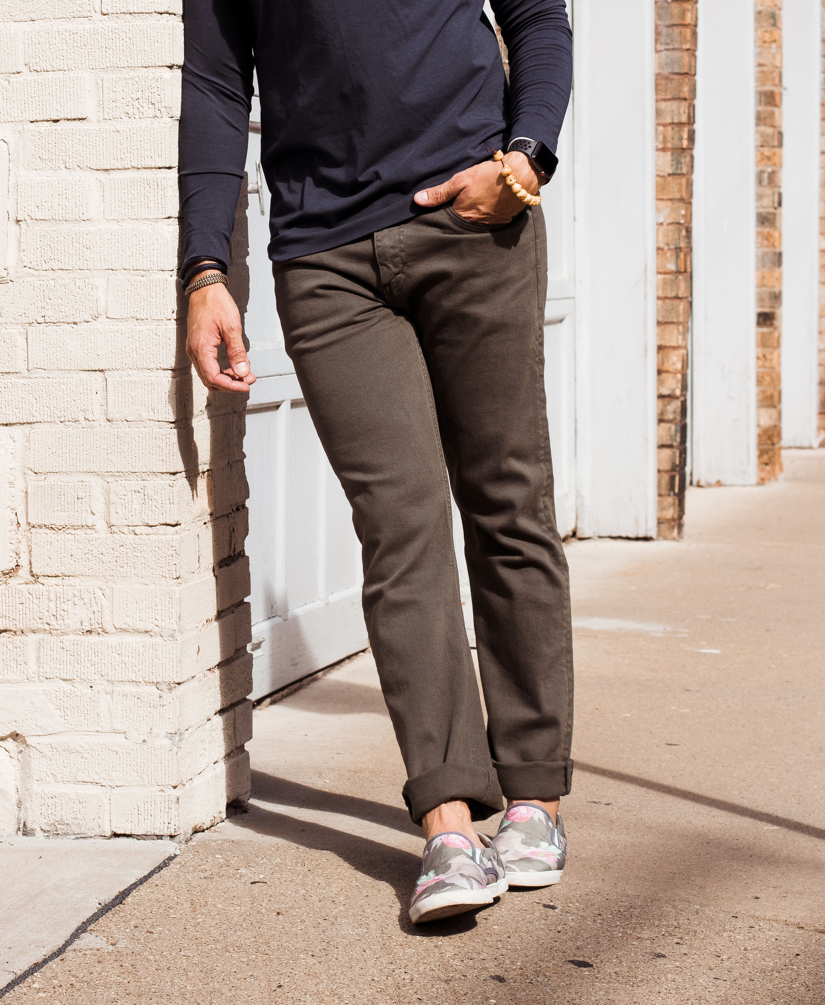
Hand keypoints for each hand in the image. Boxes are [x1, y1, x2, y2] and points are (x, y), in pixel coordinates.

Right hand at [185, 275, 256, 392]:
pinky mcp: (198, 346)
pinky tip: (235, 366)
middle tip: (248, 380)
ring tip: (245, 374)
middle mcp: (194, 351)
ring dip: (227, 379)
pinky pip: (208, 366)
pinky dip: (221, 371)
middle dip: (230, 384)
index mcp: (201, 348)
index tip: (246, 385)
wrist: (204, 288)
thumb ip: (237, 352)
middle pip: (210, 381)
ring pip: (209, 375)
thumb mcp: (232, 328)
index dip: (231, 386)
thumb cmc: (216, 303)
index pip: (214, 378)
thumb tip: (242, 372)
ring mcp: (194, 349)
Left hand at [414, 151, 540, 224]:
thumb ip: (440, 192)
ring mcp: (491, 224)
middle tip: (463, 202)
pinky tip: (489, 204)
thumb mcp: (461, 180)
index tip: (445, 206)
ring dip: (475, 216)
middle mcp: (476, 224)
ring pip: (476, 223)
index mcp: (463, 215)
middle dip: (460, 216)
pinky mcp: (503, 221)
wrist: (522, 175)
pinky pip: (491, 222)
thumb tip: (418, 200)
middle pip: (462, 223)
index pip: (447, 219)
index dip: (445, 212)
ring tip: (477, 202)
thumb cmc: (490, 175)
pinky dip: (488, 215)